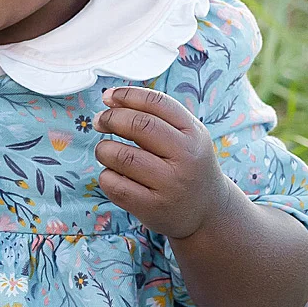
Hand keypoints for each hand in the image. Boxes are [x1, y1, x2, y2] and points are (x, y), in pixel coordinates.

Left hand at [95, 86, 238, 239]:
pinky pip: (115, 185)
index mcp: (194, 133)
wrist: (207, 211)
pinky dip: (106, 175)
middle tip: (100, 122)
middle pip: (139, 126)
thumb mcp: (188, 136)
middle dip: (111, 119)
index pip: (157, 103)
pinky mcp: (152, 207)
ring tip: (106, 151)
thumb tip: (111, 101)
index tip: (108, 97)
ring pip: (122, 156)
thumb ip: (157, 116)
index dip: (127, 95)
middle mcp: (185, 158)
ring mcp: (169, 185)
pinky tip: (113, 174)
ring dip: (104, 149)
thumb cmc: (188, 167)